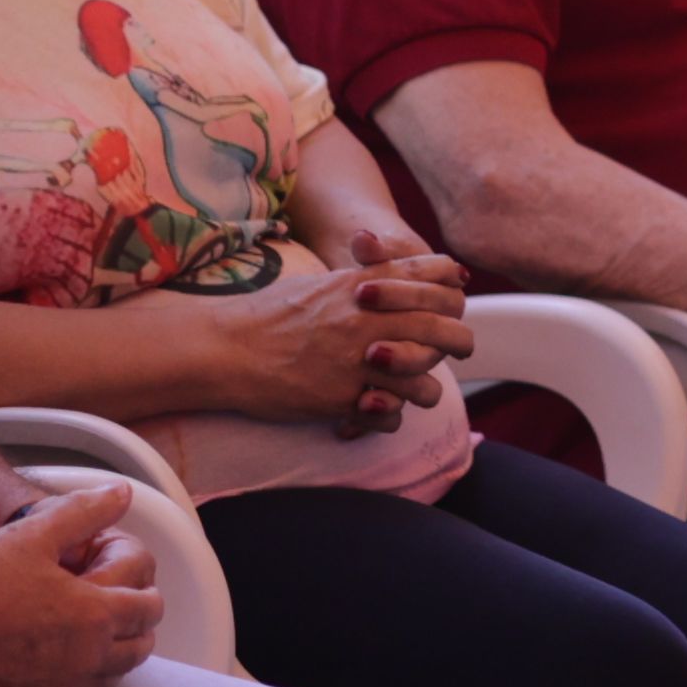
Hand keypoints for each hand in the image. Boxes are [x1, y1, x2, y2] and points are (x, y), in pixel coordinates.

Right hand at [0, 481, 163, 686]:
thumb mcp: (34, 533)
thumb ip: (85, 512)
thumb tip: (122, 493)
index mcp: (96, 613)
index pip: (150, 605)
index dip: (138, 578)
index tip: (108, 562)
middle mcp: (89, 658)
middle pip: (142, 642)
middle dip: (132, 614)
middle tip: (101, 590)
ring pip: (117, 673)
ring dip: (112, 647)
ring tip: (80, 620)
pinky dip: (84, 675)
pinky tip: (59, 652)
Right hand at [206, 252, 473, 431]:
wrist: (226, 348)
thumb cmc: (270, 313)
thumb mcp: (323, 283)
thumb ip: (366, 276)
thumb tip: (397, 268)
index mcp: (366, 286)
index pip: (437, 278)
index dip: (451, 289)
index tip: (452, 299)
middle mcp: (370, 320)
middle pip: (444, 331)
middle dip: (459, 342)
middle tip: (460, 349)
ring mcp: (359, 362)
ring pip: (427, 385)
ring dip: (424, 389)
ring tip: (412, 390)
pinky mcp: (344, 399)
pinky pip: (392, 417)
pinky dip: (388, 418)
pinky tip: (375, 410)